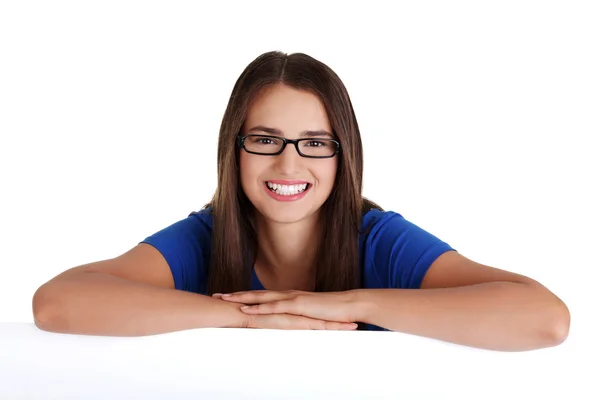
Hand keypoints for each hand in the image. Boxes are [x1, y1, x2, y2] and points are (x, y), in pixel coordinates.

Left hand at [213, 290, 359, 323]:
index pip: (262, 296)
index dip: (245, 296)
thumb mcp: (311, 316)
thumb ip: (298, 317)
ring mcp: (292, 298)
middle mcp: (287, 295)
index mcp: (289, 297)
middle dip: (236, 295)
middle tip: (217, 295)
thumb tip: (289, 323)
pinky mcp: (298, 305)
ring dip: (242, 298)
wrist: (349, 305)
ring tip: (225, 300)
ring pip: (262, 298)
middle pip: (257, 294)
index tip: (228, 297)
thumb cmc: (333, 312)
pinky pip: (276, 307)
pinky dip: (260, 307)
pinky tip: (248, 309)